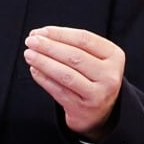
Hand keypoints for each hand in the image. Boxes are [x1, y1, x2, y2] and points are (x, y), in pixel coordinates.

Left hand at [23, 26, 124, 141]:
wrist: (101, 111)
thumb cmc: (92, 76)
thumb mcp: (94, 57)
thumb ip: (71, 44)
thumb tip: (40, 35)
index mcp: (114, 56)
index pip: (84, 39)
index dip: (59, 34)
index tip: (41, 32)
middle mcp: (109, 75)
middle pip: (74, 56)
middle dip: (48, 47)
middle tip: (30, 42)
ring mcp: (97, 94)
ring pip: (66, 74)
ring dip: (43, 62)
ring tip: (29, 55)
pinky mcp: (83, 109)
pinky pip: (59, 91)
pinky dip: (43, 79)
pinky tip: (34, 70)